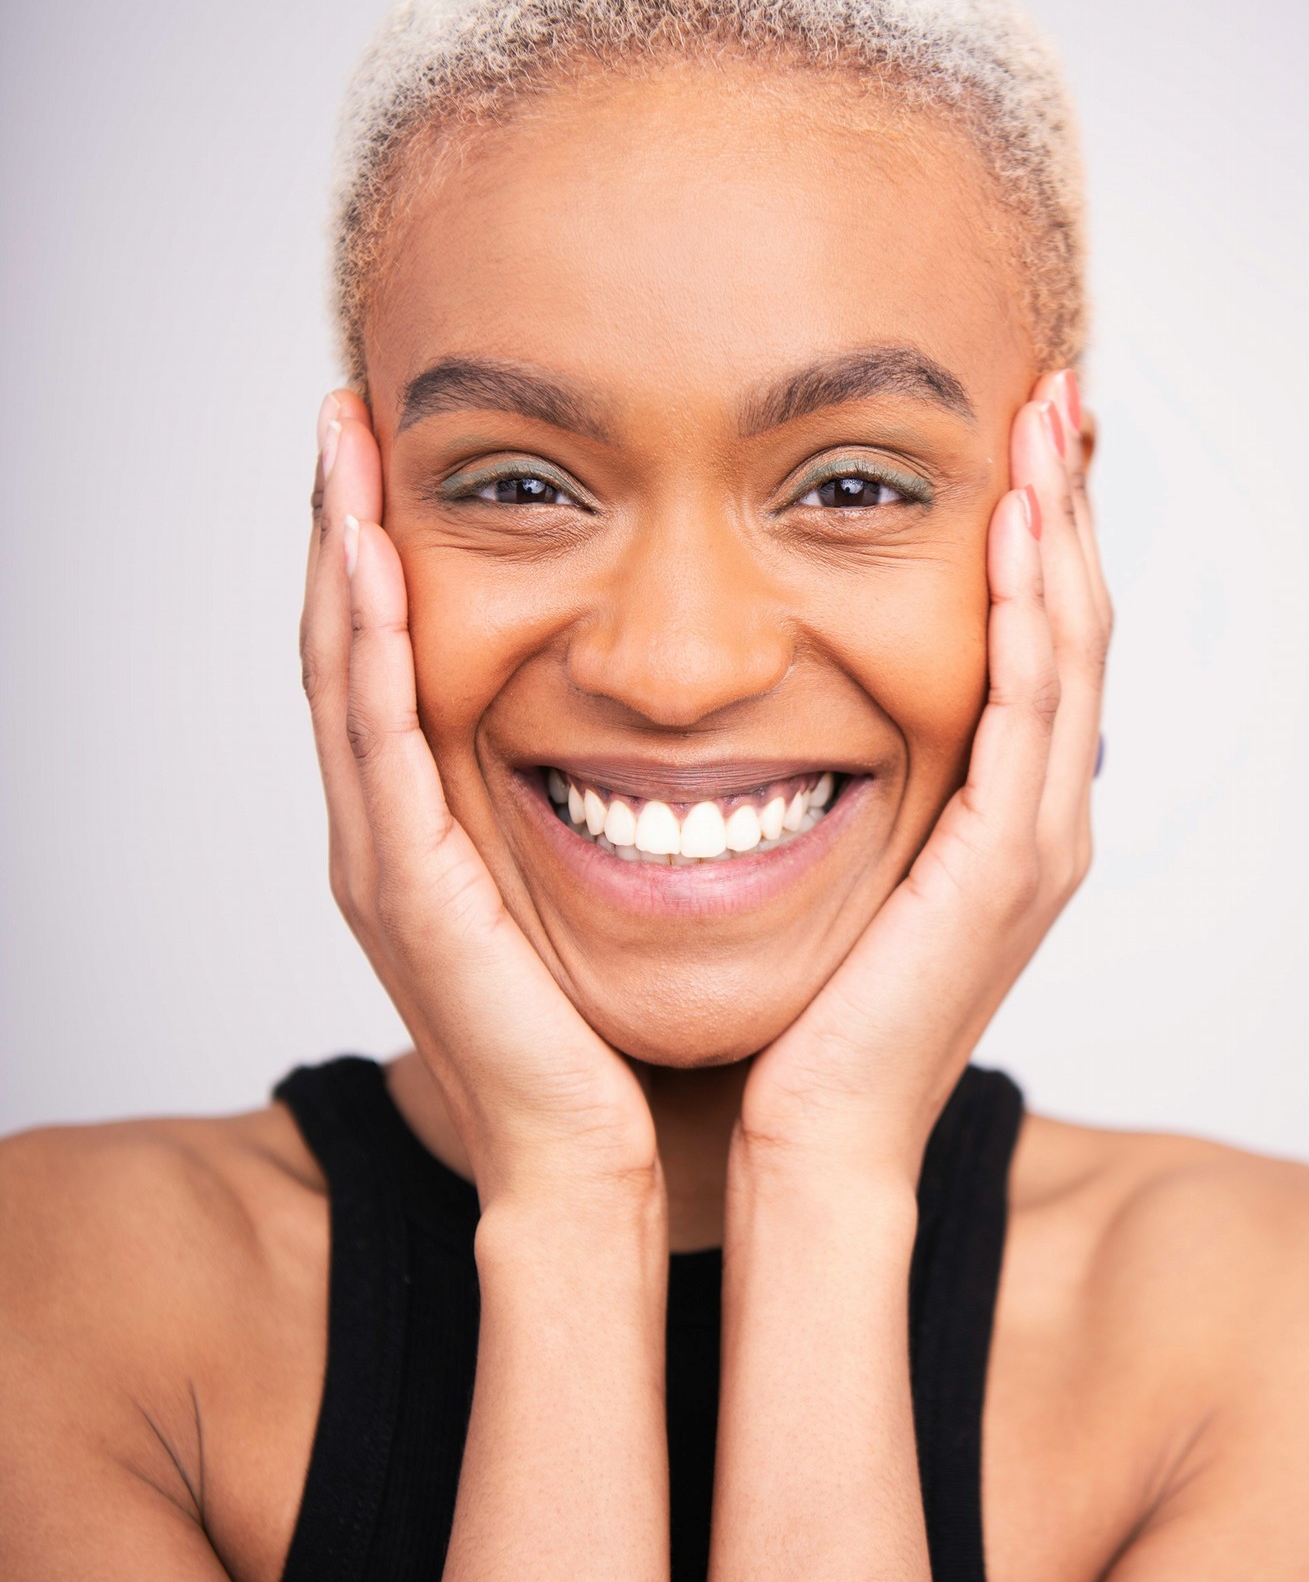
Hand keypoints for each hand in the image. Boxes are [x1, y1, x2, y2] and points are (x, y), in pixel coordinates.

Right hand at [300, 393, 657, 1214]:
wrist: (597, 1165)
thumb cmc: (616, 1035)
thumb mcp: (612, 887)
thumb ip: (601, 800)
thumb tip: (702, 720)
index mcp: (437, 830)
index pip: (399, 664)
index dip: (387, 559)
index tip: (402, 455)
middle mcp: (392, 835)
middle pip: (346, 650)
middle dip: (338, 528)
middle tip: (346, 415)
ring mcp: (385, 860)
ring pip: (340, 676)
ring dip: (332, 554)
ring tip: (338, 445)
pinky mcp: (404, 890)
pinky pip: (373, 741)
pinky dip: (363, 643)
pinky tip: (363, 554)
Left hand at [736, 373, 1109, 1202]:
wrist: (810, 1136)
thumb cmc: (808, 1016)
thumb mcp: (836, 871)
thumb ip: (844, 791)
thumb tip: (783, 709)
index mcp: (1003, 815)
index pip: (1037, 642)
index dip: (1038, 533)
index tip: (1015, 436)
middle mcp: (1041, 817)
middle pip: (1076, 623)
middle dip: (1068, 501)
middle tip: (1055, 390)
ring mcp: (1037, 841)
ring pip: (1072, 648)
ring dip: (1062, 528)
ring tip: (1051, 421)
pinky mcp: (1008, 867)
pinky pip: (1030, 711)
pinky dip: (1029, 615)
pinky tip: (1014, 532)